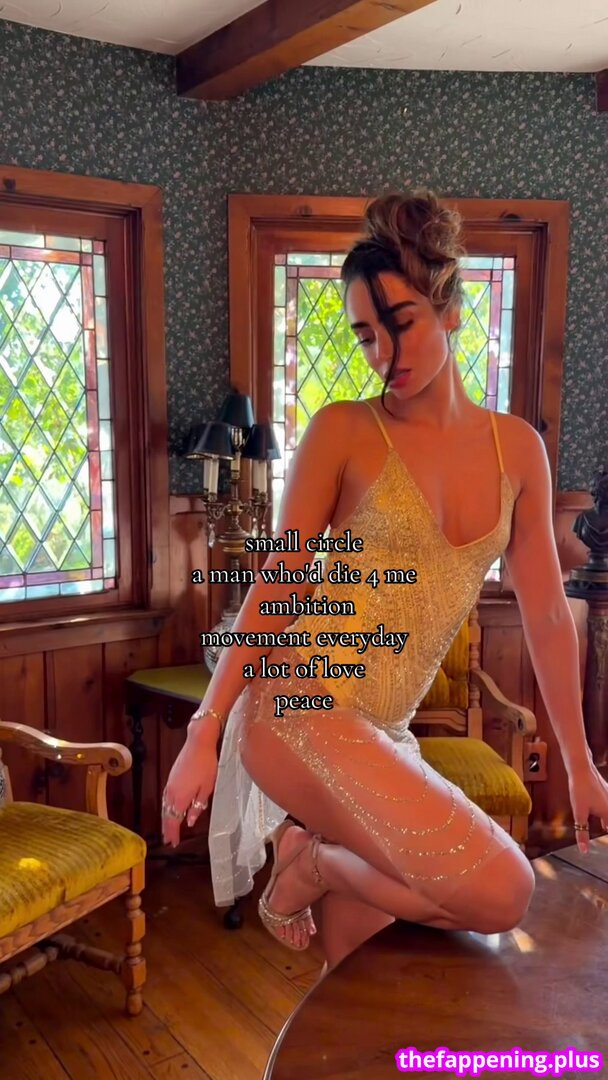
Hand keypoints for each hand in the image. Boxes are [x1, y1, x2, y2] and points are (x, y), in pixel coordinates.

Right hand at [161, 724, 217, 847]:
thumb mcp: (207, 787)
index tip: (173, 843)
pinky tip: (169, 809)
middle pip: (167, 814)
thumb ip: (197, 806)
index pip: (174, 820)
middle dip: (167, 828)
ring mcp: (170, 784)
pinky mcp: (171, 777)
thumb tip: (190, 821)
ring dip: (166, 818)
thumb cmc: (206, 764)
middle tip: (168, 840)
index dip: (172, 833)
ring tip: (167, 829)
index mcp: (181, 797)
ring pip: (165, 806)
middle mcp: (172, 792)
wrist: (198, 742)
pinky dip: (167, 807)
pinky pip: (166, 797)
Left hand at [568, 760, 607, 854]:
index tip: (603, 842)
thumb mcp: (579, 813)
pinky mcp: (606, 791)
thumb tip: (584, 850)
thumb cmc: (580, 790)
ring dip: (605, 822)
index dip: (605, 837)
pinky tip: (601, 815)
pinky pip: (607, 806)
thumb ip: (582, 833)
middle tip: (602, 834)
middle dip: (605, 828)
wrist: (581, 768)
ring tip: (602, 827)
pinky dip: (605, 814)